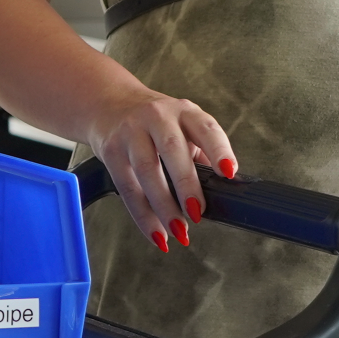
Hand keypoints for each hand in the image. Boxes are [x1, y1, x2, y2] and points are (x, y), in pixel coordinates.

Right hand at [77, 83, 235, 253]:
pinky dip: (143, 215)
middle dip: (186, 185)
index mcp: (184, 112)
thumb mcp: (182, 127)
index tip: (229, 173)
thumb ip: (200, 154)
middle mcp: (157, 117)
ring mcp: (131, 132)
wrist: (109, 105)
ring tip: (178, 230)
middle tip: (196, 214)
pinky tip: (156, 232)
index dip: (219, 150)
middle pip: (171, 150)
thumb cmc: (155, 124)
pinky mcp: (111, 150)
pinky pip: (127, 187)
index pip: (206, 128)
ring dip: (163, 206)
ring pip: (147, 171)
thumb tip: (220, 193)